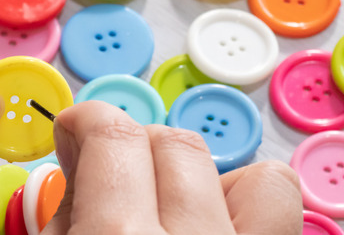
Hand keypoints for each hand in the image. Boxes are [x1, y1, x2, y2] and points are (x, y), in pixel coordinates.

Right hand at [45, 101, 302, 233]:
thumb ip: (59, 221)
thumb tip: (79, 178)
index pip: (113, 136)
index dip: (86, 120)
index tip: (76, 132)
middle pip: (175, 144)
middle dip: (134, 145)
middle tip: (109, 173)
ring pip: (258, 176)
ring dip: (210, 179)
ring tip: (173, 205)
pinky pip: (284, 213)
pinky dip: (250, 207)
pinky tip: (212, 228)